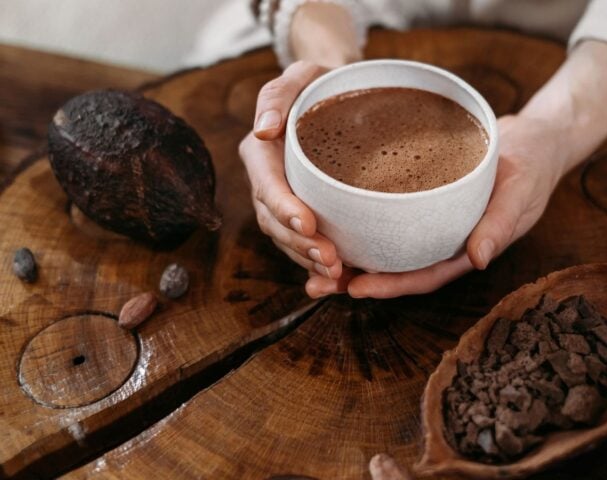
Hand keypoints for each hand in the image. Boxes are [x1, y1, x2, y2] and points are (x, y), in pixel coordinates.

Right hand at [239, 61, 344, 281]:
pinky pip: (302, 244)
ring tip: (337, 275)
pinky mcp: (301, 214)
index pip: (266, 184)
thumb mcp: (300, 76)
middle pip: (274, 221)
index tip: (308, 224)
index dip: (283, 207)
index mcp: (261, 153)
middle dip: (299, 245)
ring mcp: (282, 202)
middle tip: (331, 260)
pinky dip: (316, 264)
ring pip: (287, 240)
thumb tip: (264, 130)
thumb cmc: (320, 84)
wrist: (337, 98)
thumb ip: (277, 95)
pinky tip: (339, 279)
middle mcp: (266, 182)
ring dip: (308, 261)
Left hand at [306, 114, 566, 298]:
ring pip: (385, 245)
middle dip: (356, 279)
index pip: (423, 275)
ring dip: (349, 254)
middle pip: (395, 267)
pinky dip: (359, 220)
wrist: (532, 140)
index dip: (390, 285)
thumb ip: (501, 224)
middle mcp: (441, 240)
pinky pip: (387, 215)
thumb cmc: (531, 166)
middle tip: (315, 284)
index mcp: (465, 248)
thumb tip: (479, 259)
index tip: (354, 288)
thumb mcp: (521, 191)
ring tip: (308, 257)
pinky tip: (329, 218)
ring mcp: (429, 221)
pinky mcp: (419, 199)